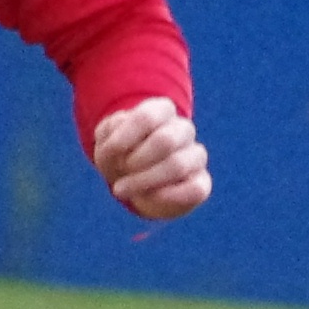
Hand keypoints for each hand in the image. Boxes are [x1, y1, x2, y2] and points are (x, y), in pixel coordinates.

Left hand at [93, 98, 210, 220]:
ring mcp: (195, 155)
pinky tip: (147, 198)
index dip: (124, 137)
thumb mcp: (106, 146)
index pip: (147, 117)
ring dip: (144, 181)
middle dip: (135, 162)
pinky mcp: (201, 181)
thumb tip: (123, 149)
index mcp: (161, 110)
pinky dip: (166, 197)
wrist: (133, 183)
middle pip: (164, 141)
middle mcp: (183, 129)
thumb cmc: (120, 156)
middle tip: (120, 170)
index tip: (110, 152)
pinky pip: (195, 190)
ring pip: (178, 165)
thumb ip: (110, 143)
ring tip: (121, 189)